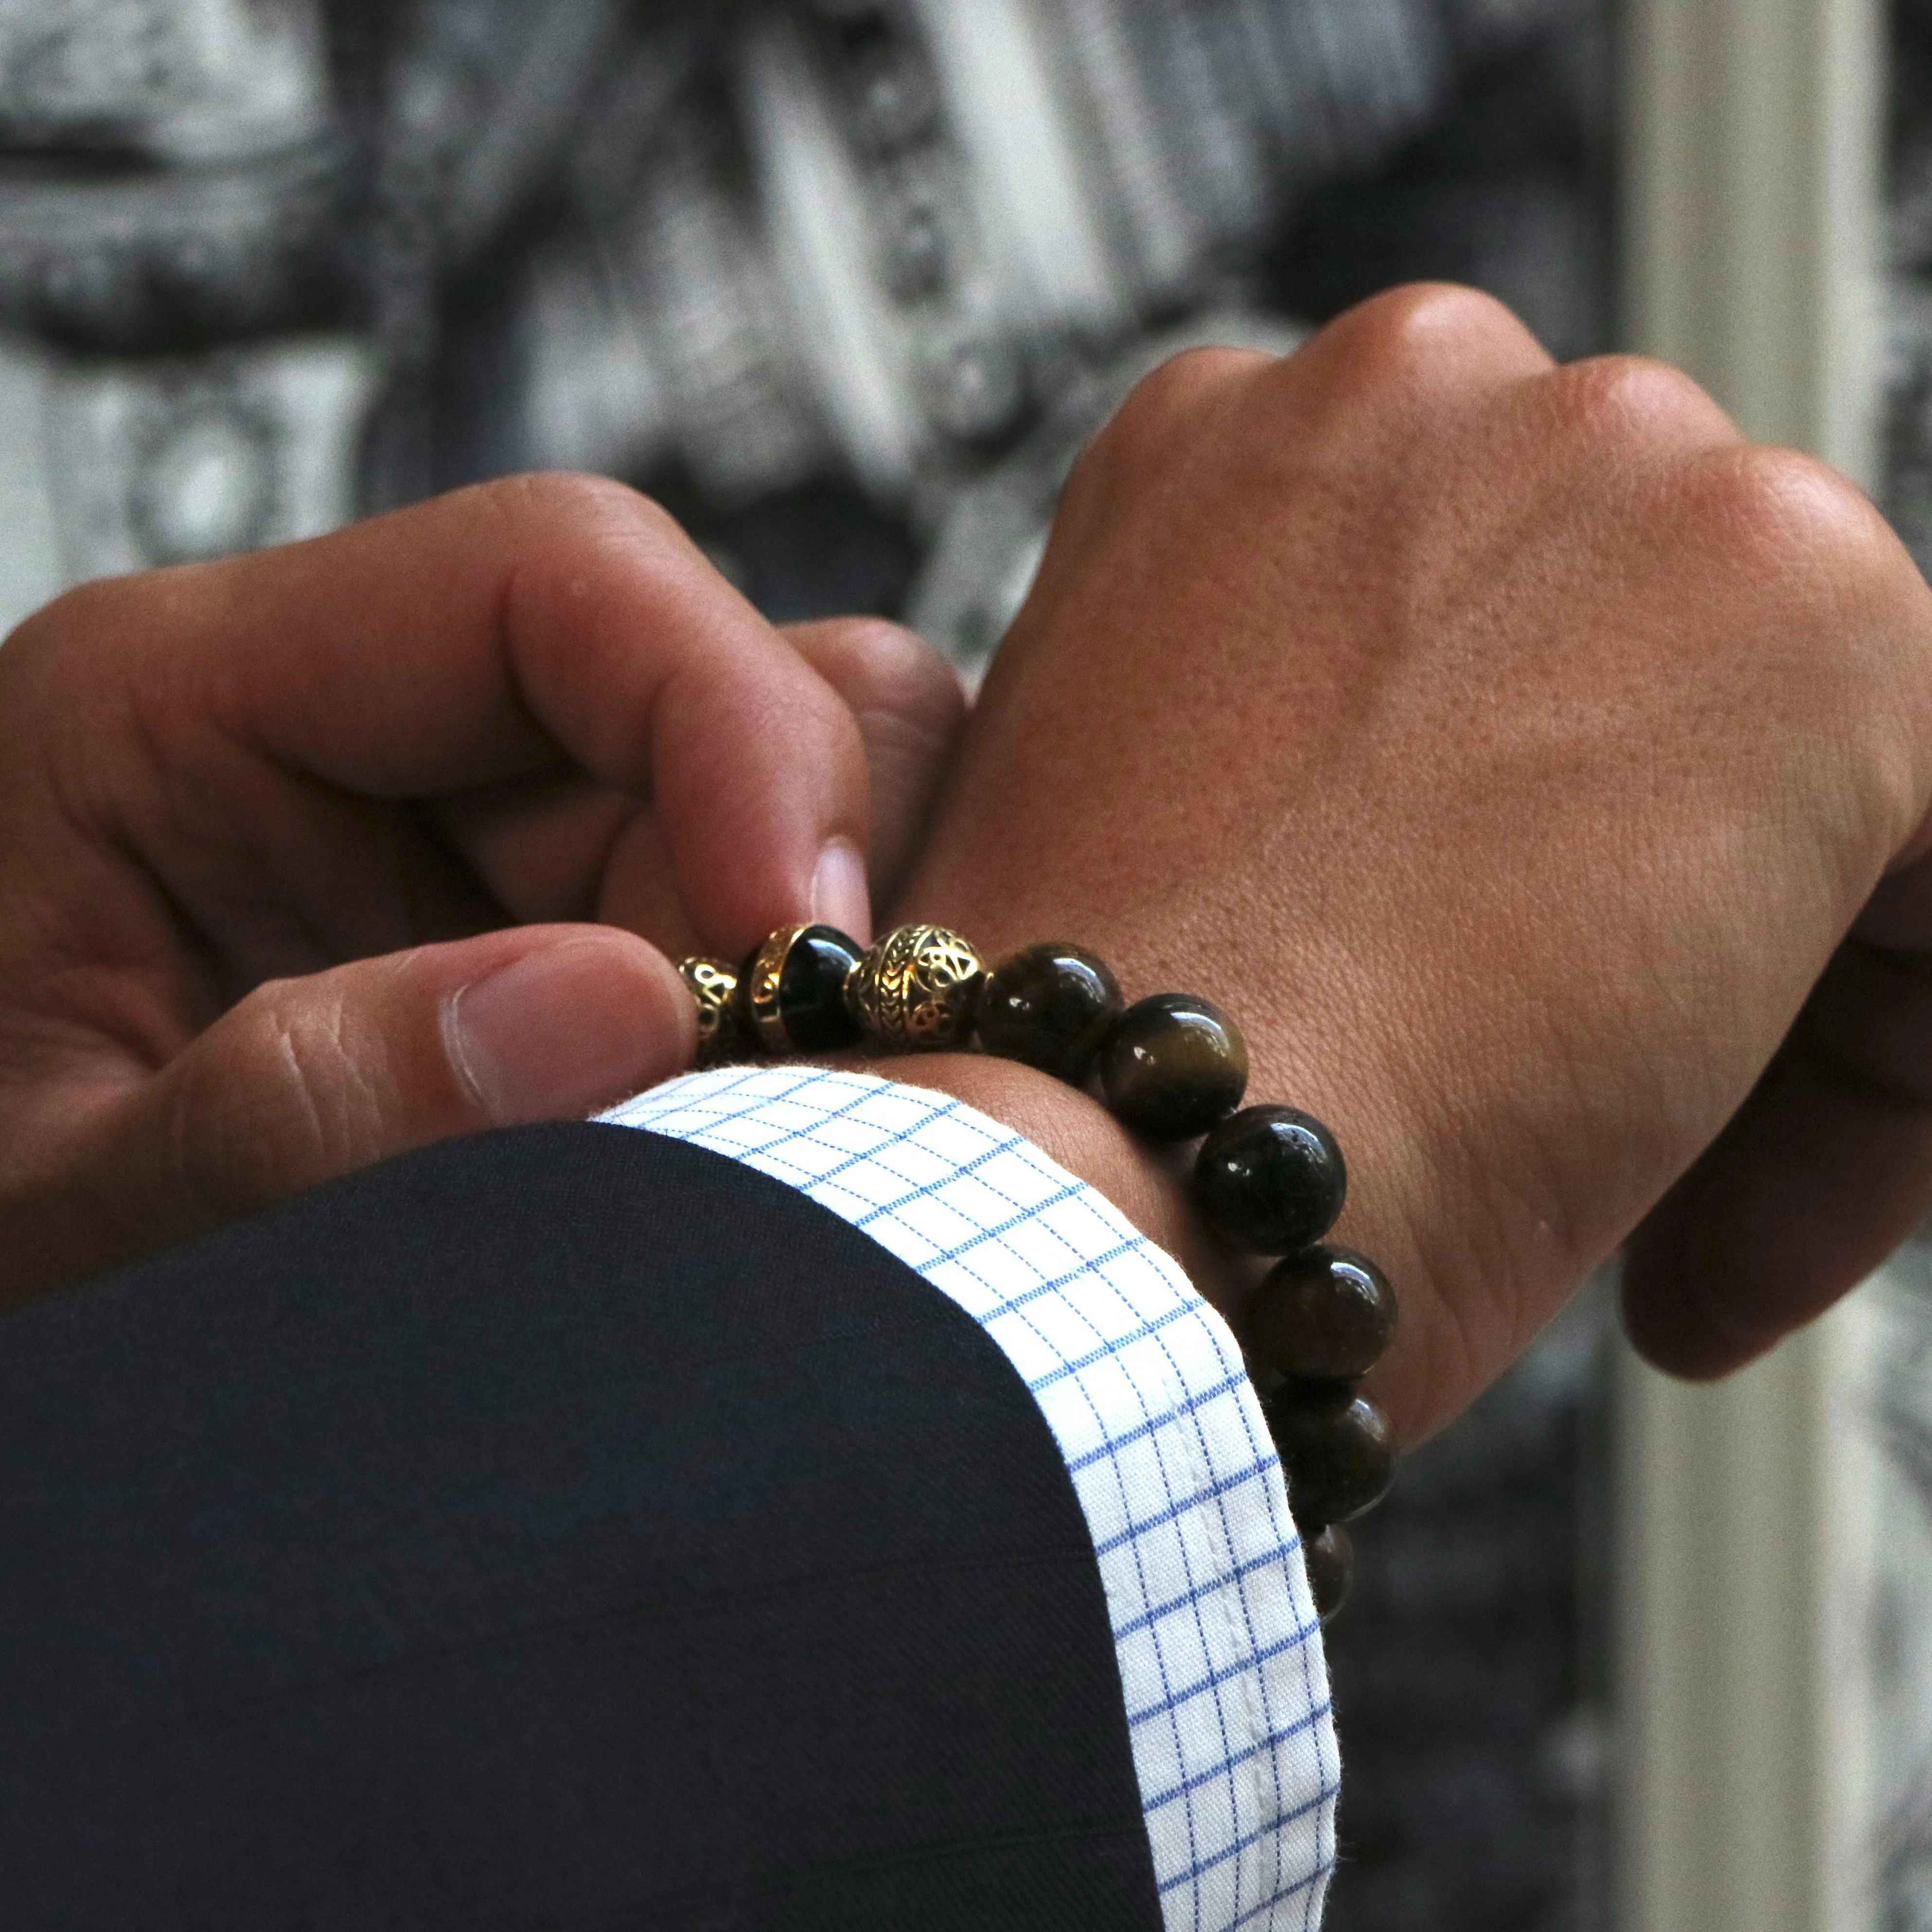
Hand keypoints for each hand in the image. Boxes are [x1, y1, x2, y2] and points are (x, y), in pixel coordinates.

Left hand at [0, 474, 962, 1301]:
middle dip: (779, 884)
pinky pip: (738, 931)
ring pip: (763, 804)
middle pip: (702, 682)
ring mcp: (463, 833)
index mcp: (185, 698)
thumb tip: (626, 1012)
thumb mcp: (50, 1216)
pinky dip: (775, 1038)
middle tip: (762, 1098)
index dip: (732, 720)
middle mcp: (359, 728)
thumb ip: (298, 1116)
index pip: (558, 572)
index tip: (802, 937)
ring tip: (729, 1142)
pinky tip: (716, 1148)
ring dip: (792, 971)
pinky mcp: (535, 936)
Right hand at [888, 284, 1931, 1439]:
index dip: (1497, 841)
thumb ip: (1281, 745)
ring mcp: (1606, 462)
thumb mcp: (1139, 840)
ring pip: (1800, 732)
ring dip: (1773, 986)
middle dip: (1652, 896)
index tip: (1474, 1015)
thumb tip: (1436, 813)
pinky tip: (1753, 1213)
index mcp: (1233, 457)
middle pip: (1645, 654)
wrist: (1089, 1176)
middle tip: (1608, 1134)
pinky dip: (1888, 1041)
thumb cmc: (1080, 1078)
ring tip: (1680, 1210)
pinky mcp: (1799, 591)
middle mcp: (1413, 401)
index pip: (1472, 617)